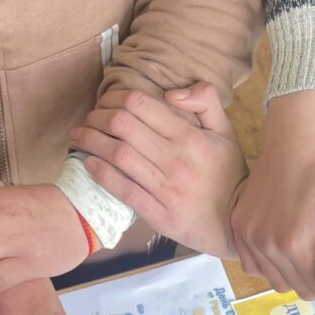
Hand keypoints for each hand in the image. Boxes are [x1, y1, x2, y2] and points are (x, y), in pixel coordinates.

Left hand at [71, 85, 247, 256]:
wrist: (236, 222)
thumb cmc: (228, 174)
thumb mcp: (226, 132)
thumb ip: (205, 101)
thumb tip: (172, 92)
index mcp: (190, 137)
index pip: (141, 105)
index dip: (115, 97)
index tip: (105, 101)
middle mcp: (175, 160)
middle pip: (122, 126)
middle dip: (97, 117)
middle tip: (88, 119)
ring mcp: (166, 188)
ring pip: (118, 156)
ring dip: (91, 142)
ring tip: (79, 137)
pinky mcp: (159, 214)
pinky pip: (123, 190)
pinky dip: (102, 174)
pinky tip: (89, 164)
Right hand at [231, 91, 314, 300]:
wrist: (297, 129)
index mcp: (294, 242)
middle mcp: (265, 245)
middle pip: (299, 288)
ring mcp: (247, 237)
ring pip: (277, 280)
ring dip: (297, 271)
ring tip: (314, 243)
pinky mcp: (238, 227)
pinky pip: (255, 266)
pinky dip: (272, 263)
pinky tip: (287, 242)